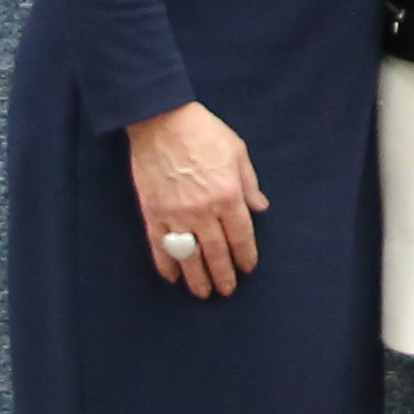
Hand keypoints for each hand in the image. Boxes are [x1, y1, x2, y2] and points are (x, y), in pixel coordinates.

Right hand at [128, 102, 266, 298]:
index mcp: (228, 195)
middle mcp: (203, 210)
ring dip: (197, 278)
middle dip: (223, 274)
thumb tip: (260, 208)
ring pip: (189, 256)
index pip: (241, 235)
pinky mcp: (152, 213)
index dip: (245, 255)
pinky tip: (173, 278)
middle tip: (227, 290)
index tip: (248, 268)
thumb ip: (249, 183)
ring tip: (203, 293)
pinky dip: (166, 265)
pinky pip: (159, 246)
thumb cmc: (203, 131)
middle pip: (216, 252)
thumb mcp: (237, 152)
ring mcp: (175, 214)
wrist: (160, 120)